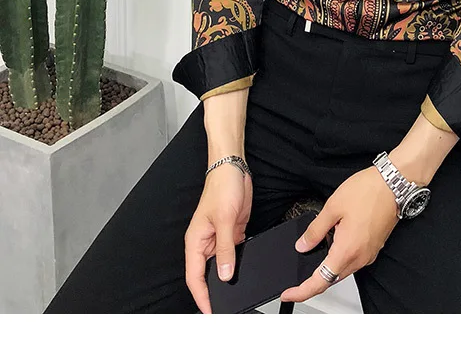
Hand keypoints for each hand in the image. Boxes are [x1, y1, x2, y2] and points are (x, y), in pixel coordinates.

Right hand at [184, 163, 252, 313]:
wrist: (234, 168)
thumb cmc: (222, 187)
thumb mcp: (225, 220)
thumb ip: (225, 249)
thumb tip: (225, 275)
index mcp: (196, 241)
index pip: (195, 277)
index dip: (202, 296)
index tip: (210, 311)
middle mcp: (205, 242)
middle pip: (207, 274)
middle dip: (214, 291)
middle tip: (225, 307)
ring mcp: (219, 238)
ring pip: (221, 266)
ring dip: (228, 278)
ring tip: (236, 293)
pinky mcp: (232, 232)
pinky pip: (233, 254)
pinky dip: (238, 263)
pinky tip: (245, 271)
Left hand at [278, 165, 399, 302]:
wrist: (394, 184)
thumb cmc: (368, 191)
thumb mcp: (333, 207)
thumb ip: (315, 230)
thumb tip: (302, 245)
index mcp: (347, 251)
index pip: (320, 282)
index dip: (302, 291)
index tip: (289, 293)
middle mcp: (360, 257)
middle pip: (332, 279)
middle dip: (313, 280)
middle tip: (296, 277)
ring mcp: (369, 254)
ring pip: (343, 270)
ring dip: (327, 267)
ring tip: (314, 253)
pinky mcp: (374, 246)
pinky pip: (353, 260)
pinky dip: (340, 257)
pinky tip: (334, 242)